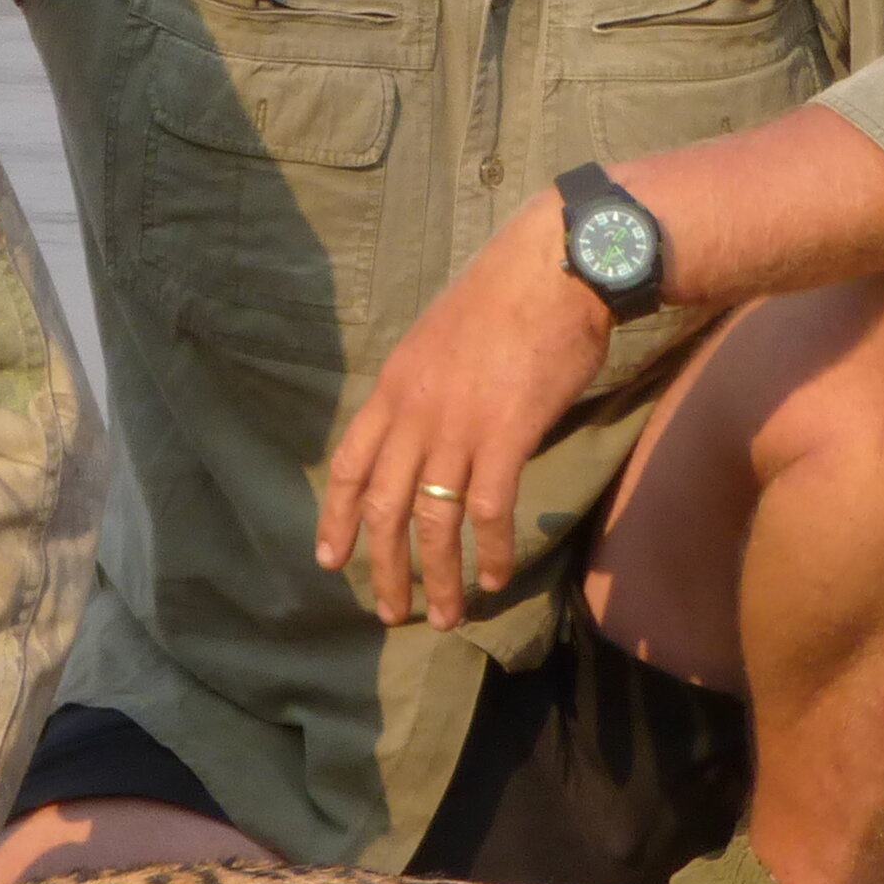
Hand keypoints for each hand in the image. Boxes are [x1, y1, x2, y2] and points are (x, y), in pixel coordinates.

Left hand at [317, 192, 617, 626]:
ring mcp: (458, 426)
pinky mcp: (506, 436)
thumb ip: (426, 388)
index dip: (337, 518)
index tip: (329, 559)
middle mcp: (414, 413)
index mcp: (393, 387)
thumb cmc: (507, 296)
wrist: (553, 267)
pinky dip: (491, 551)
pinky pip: (489, 511)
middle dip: (383, 568)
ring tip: (446, 617)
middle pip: (385, 508)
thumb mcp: (441, 338)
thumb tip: (431, 427)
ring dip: (438, 577)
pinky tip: (496, 576)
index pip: (351, 466)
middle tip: (388, 612)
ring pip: (433, 522)